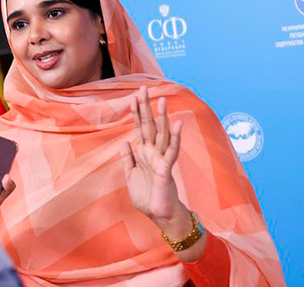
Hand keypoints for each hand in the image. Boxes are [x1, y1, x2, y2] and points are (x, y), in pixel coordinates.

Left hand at [120, 87, 189, 236]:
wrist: (159, 215)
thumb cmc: (147, 196)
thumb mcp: (131, 175)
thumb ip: (128, 158)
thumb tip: (125, 141)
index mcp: (143, 153)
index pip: (139, 128)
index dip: (136, 113)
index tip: (133, 96)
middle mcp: (153, 153)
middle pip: (149, 126)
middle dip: (146, 108)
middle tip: (144, 89)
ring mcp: (161, 159)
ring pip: (162, 134)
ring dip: (162, 117)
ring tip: (162, 100)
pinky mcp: (166, 169)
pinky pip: (171, 151)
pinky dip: (175, 137)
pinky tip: (178, 124)